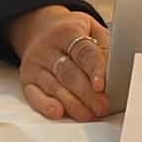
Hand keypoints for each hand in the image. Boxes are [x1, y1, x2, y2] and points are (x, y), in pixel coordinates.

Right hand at [7, 5, 108, 121]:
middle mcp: (48, 47)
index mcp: (68, 31)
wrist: (38, 28)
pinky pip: (34, 94)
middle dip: (86, 93)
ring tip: (88, 114)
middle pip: (69, 73)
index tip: (102, 85)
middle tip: (101, 106)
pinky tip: (58, 113)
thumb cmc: (71, 30)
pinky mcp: (26, 78)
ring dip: (72, 104)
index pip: (83, 52)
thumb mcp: (91, 28)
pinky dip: (45, 105)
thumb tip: (115, 70)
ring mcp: (35, 64)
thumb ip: (103, 47)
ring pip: (53, 87)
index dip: (94, 69)